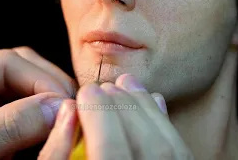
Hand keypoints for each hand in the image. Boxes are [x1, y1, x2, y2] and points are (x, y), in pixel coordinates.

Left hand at [0, 47, 76, 159]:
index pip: (9, 62)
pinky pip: (24, 114)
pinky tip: (50, 131)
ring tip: (63, 121)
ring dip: (48, 106)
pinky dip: (41, 122)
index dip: (43, 80)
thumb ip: (10, 124)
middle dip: (50, 89)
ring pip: (27, 93)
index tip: (67, 104)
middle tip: (71, 111)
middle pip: (23, 71)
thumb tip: (59, 108)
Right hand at [39, 74, 193, 159]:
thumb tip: (68, 112)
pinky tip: (152, 101)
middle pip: (148, 148)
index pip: (112, 154)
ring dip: (146, 109)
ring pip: (171, 150)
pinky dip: (165, 124)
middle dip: (123, 108)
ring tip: (127, 85)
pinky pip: (182, 154)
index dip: (99, 116)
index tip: (86, 92)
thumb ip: (56, 154)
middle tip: (103, 87)